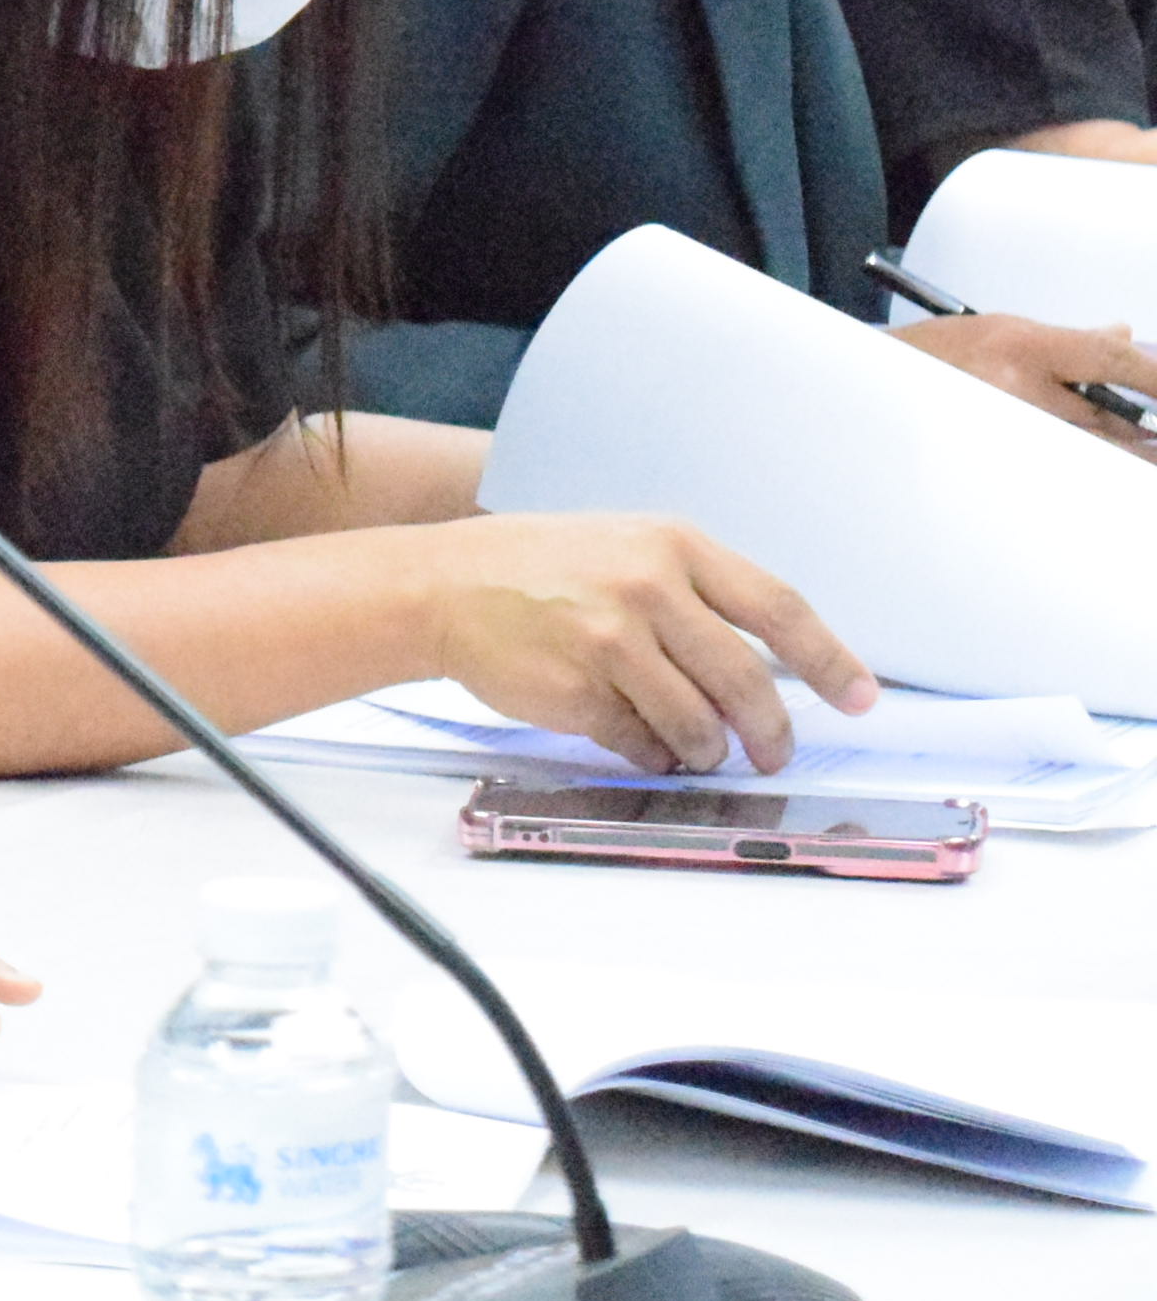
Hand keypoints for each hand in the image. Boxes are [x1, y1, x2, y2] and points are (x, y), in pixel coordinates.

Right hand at [419, 513, 870, 774]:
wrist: (440, 586)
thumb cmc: (536, 567)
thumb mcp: (625, 547)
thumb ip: (694, 592)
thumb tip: (762, 666)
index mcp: (672, 546)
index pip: (778, 608)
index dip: (830, 659)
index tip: (860, 696)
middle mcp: (648, 588)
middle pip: (744, 678)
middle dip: (771, 729)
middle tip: (774, 753)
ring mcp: (610, 641)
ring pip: (696, 720)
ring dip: (708, 749)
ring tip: (701, 753)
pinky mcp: (577, 689)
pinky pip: (639, 741)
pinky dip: (652, 754)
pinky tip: (645, 746)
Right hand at [890, 311, 1156, 457]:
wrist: (874, 392)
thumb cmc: (935, 354)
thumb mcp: (1005, 329)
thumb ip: (1070, 339)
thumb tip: (1122, 337)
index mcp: (1022, 350)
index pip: (1110, 362)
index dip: (1156, 376)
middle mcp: (1017, 394)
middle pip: (1107, 419)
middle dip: (1145, 430)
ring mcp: (1005, 433)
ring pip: (1086, 451)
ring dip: (1119, 452)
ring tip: (1142, 450)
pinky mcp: (995, 463)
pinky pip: (1055, 466)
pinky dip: (1082, 464)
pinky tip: (1098, 465)